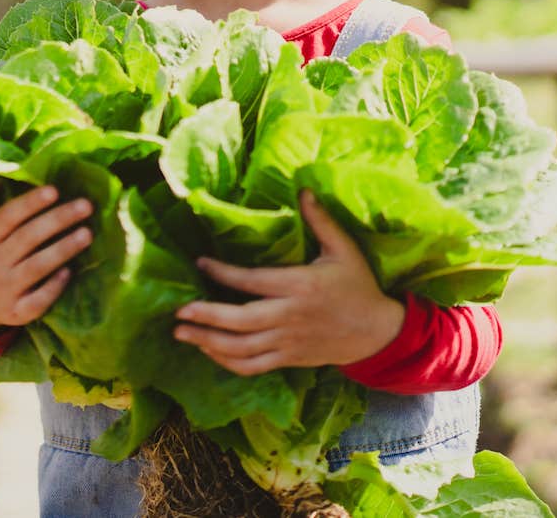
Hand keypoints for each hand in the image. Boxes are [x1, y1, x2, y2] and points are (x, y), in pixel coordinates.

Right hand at [0, 173, 93, 332]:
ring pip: (36, 268)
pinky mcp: (15, 312)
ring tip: (88, 234)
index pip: (7, 217)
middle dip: (58, 220)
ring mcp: (4, 290)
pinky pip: (36, 302)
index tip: (55, 189)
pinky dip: (53, 289)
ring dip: (63, 250)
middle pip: (27, 239)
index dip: (30, 204)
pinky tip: (69, 272)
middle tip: (86, 205)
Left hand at [174, 190, 404, 375]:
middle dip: (206, 317)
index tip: (200, 262)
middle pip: (241, 321)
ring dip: (208, 343)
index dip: (223, 273)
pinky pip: (253, 366)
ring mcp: (288, 342)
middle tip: (178, 311)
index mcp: (300, 286)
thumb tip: (303, 190)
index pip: (253, 281)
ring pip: (242, 349)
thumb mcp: (343, 250)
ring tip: (181, 333)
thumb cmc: (357, 286)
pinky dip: (227, 362)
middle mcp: (290, 317)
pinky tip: (209, 351)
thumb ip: (320, 221)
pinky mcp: (288, 359)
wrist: (378, 333)